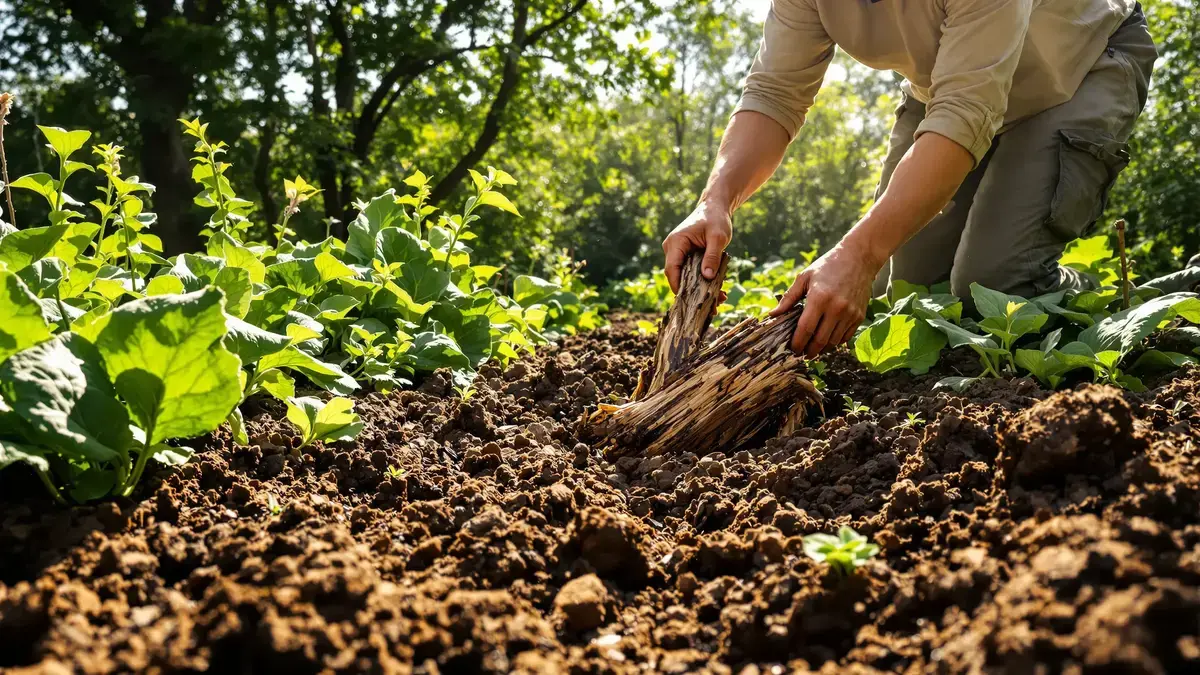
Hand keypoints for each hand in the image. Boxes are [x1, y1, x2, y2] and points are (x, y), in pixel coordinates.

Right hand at [662, 201, 732, 292]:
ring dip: (699, 289)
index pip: (672, 269)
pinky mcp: (684, 256)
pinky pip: (690, 272)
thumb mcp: (718, 238)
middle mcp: (672, 249)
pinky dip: (701, 281)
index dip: (679, 286)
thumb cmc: (715, 219)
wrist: (714, 208)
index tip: (691, 301)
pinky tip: (717, 290)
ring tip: (719, 300)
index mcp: (676, 242)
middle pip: (677, 276)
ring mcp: (677, 253)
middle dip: (693, 292)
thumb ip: (712, 256)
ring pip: (684, 276)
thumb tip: (707, 276)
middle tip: (713, 304)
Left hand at [769, 239, 879, 356]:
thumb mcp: (804, 278)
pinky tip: (827, 340)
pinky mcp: (859, 316)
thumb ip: (788, 298)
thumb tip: (772, 314)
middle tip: (801, 354)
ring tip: (813, 349)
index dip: (797, 343)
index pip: (805, 329)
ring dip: (822, 348)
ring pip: (833, 341)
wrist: (859, 258)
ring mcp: (850, 313)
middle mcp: (836, 308)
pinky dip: (835, 342)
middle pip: (820, 340)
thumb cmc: (827, 266)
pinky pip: (845, 337)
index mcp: (819, 298)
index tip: (792, 349)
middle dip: (809, 351)